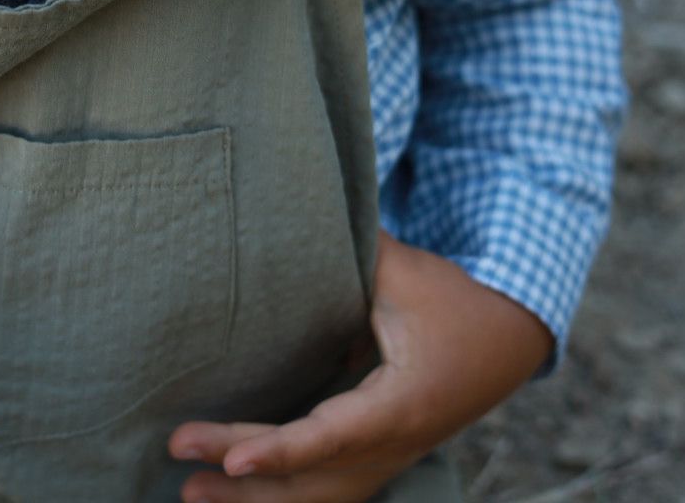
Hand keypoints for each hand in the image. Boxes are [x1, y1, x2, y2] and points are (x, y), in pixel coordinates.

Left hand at [167, 231, 553, 501]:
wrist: (506, 339)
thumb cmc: (450, 300)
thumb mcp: (404, 271)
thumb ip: (353, 251)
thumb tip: (287, 209)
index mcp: (402, 403)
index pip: (333, 436)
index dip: (282, 451)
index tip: (232, 459)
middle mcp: (393, 444)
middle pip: (311, 476)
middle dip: (243, 475)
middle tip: (178, 449)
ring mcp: (385, 460)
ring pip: (316, 497)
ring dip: (253, 501)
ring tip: (188, 493)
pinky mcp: (374, 460)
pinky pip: (323, 490)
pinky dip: (278, 495)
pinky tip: (231, 492)